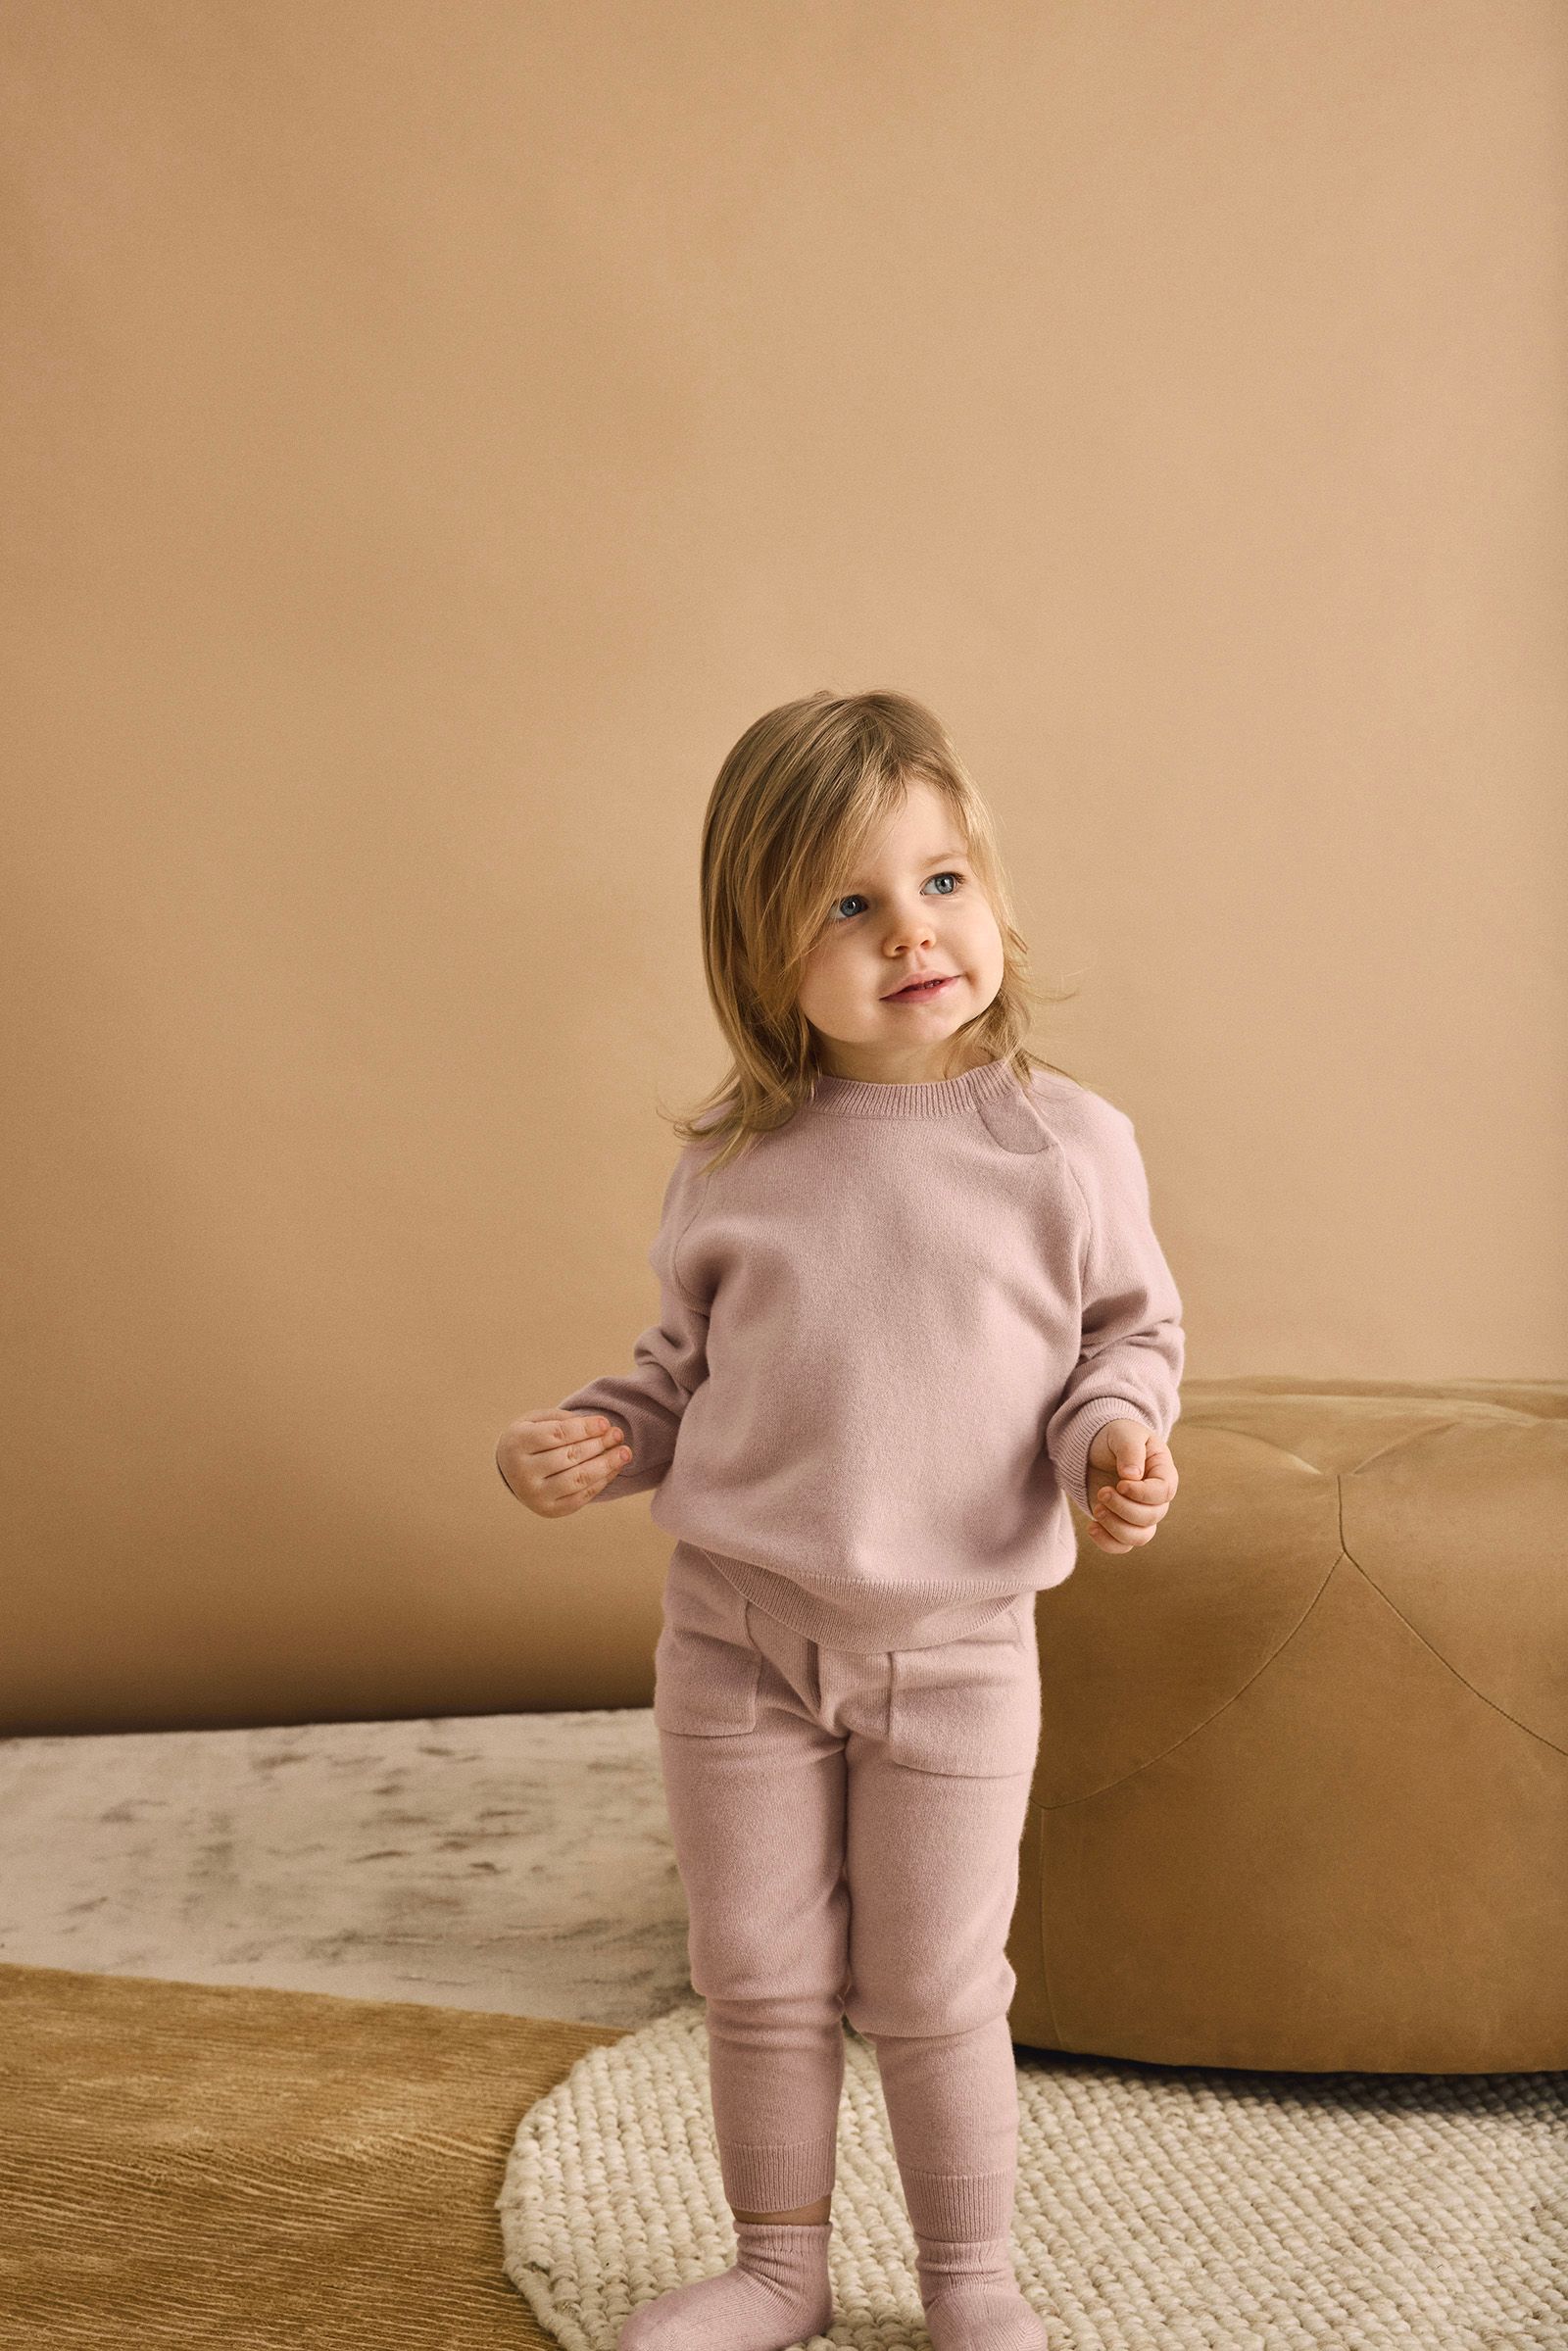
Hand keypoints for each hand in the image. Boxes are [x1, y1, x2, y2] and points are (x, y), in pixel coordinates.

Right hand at [496, 1411, 633, 1516]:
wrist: (510, 1470)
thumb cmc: (531, 1438)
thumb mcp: (537, 1420)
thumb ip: (564, 1419)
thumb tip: (602, 1426)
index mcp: (517, 1444)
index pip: (556, 1435)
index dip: (584, 1428)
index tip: (606, 1423)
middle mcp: (522, 1473)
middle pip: (569, 1457)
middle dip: (598, 1444)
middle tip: (618, 1435)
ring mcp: (535, 1495)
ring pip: (577, 1479)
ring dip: (606, 1465)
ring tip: (625, 1452)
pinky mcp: (550, 1510)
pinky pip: (582, 1496)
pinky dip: (602, 1481)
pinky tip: (615, 1468)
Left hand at [1083, 1419, 1177, 1551]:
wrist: (1096, 1447)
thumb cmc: (1115, 1436)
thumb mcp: (1123, 1434)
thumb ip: (1130, 1451)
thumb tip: (1133, 1476)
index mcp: (1163, 1472)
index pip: (1163, 1492)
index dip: (1142, 1493)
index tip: (1119, 1483)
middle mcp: (1155, 1498)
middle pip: (1151, 1517)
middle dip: (1123, 1508)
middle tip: (1102, 1492)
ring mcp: (1139, 1514)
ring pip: (1139, 1537)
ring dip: (1116, 1527)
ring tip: (1098, 1508)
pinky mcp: (1121, 1524)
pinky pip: (1122, 1546)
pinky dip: (1107, 1542)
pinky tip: (1091, 1527)